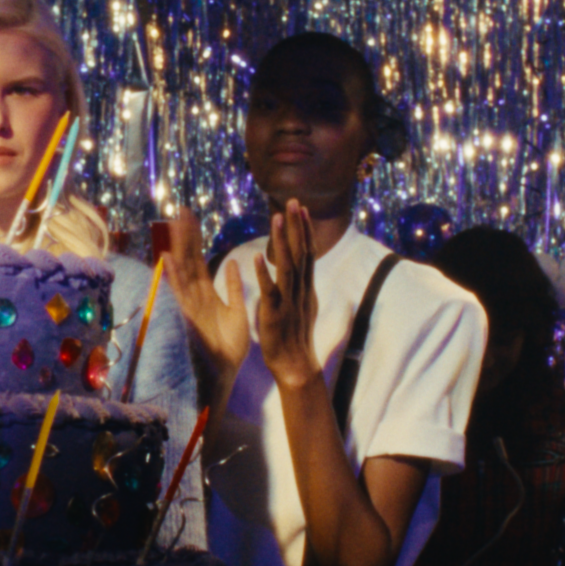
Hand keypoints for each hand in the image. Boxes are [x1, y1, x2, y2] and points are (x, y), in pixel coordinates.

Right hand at [163, 207, 252, 384]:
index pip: (198, 259)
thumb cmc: (231, 345)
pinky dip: (173, 275)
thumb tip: (231, 262)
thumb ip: (234, 287)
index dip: (194, 239)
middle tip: (182, 210)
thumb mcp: (238, 310)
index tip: (191, 217)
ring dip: (178, 247)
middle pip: (188, 259)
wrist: (228, 369)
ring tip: (175, 225)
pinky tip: (167, 258)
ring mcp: (189, 304)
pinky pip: (179, 291)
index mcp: (207, 293)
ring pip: (182, 270)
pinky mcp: (188, 315)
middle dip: (185, 235)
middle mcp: (195, 295)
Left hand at [254, 202, 319, 388]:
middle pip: (301, 252)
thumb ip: (302, 284)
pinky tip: (257, 256)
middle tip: (294, 202)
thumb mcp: (304, 304)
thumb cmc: (297, 334)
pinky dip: (264, 273)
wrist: (296, 363)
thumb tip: (305, 269)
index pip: (307, 252)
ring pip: (287, 265)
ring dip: (282, 241)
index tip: (302, 209)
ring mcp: (289, 300)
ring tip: (277, 219)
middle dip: (297, 226)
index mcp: (305, 286)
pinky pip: (270, 290)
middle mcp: (300, 289)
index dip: (304, 230)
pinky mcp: (275, 312)